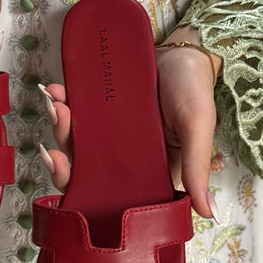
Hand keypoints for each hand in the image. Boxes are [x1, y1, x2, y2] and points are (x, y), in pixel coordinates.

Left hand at [42, 27, 221, 220]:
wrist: (180, 49)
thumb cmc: (194, 89)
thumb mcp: (197, 128)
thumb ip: (198, 168)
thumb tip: (209, 213)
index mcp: (148, 169)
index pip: (113, 193)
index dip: (87, 193)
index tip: (72, 183)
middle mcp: (124, 154)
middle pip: (85, 171)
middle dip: (64, 164)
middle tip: (54, 152)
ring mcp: (108, 130)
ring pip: (75, 141)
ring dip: (60, 129)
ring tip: (57, 108)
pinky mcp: (99, 106)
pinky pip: (75, 110)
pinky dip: (62, 103)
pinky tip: (58, 92)